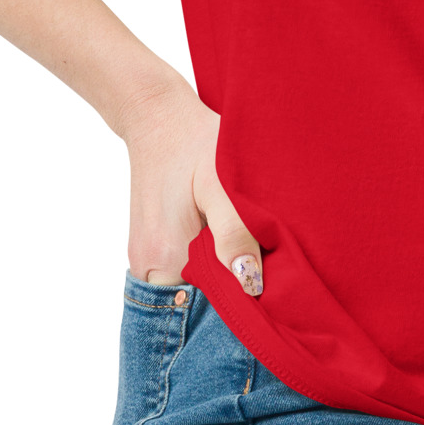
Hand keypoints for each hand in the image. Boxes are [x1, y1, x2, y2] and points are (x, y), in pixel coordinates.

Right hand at [118, 80, 263, 295]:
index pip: (207, 310)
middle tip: (275, 276)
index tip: (276, 299)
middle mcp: (148, 268)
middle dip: (236, 295)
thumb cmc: (194, 141)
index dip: (243, 309)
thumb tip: (252, 285)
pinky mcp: (153, 246)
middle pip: (200, 301)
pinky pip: (186, 269)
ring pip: (194, 285)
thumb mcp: (221, 183)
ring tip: (256, 258)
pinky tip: (233, 247)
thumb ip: (236, 234)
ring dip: (225, 278)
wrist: (158, 114)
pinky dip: (211, 264)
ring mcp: (147, 258)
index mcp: (164, 260)